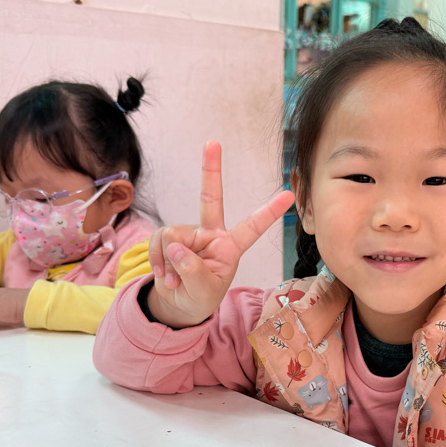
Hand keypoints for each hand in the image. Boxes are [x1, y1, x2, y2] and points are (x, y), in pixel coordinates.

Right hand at [147, 140, 295, 327]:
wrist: (178, 304)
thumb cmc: (200, 298)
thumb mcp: (203, 291)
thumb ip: (193, 270)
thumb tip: (176, 246)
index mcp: (230, 247)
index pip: (253, 227)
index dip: (269, 211)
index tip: (289, 194)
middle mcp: (211, 234)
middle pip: (211, 198)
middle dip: (210, 170)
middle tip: (212, 142)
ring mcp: (189, 234)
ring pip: (173, 236)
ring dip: (169, 263)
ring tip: (175, 281)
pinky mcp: (168, 237)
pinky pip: (158, 242)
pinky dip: (156, 261)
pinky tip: (163, 276)